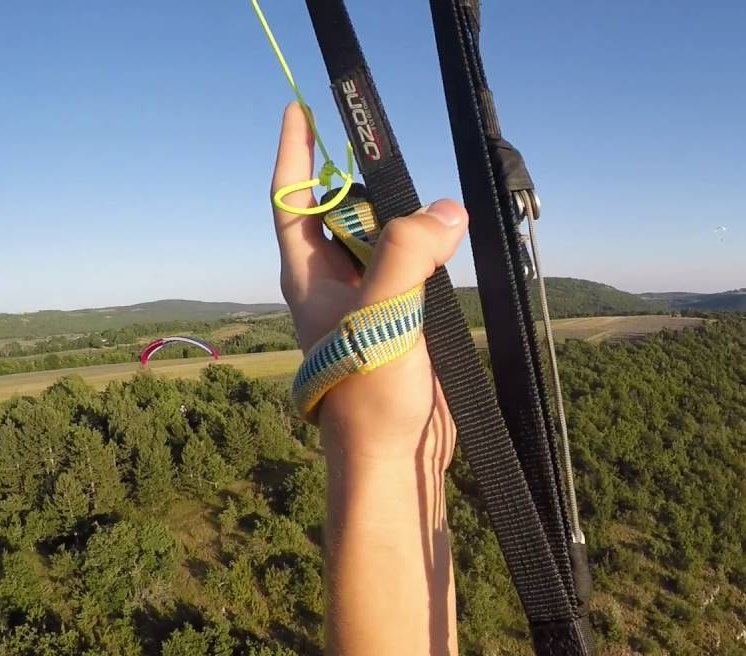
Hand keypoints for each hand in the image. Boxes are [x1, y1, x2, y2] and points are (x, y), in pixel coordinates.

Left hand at [272, 102, 464, 464]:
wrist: (395, 456)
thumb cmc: (366, 393)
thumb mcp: (379, 316)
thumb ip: (405, 255)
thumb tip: (445, 209)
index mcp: (308, 279)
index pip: (291, 202)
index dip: (294, 155)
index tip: (301, 110)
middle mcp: (334, 284)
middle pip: (345, 212)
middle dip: (368, 185)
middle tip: (400, 171)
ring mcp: (368, 301)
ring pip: (385, 238)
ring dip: (408, 220)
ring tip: (438, 216)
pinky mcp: (402, 319)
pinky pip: (415, 268)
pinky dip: (432, 251)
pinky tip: (454, 247)